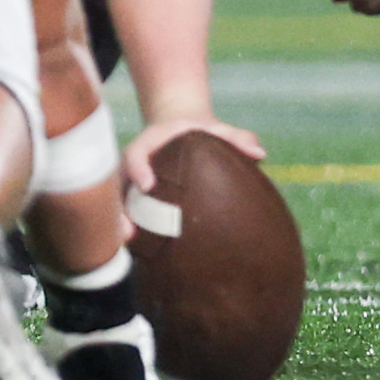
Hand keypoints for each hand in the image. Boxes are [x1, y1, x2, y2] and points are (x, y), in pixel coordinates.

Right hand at [122, 111, 261, 238]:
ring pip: (118, 204)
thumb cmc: (200, 132)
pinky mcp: (132, 198)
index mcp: (151, 142)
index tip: (148, 185)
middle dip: (121, 207)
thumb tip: (260, 155)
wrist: (180, 131)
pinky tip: (140, 250)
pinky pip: (127, 213)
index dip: (138, 168)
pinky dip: (130, 229)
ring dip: (121, 224)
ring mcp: (130, 182)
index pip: (136, 153)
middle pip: (119, 184)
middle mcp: (135, 164)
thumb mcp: (217, 129)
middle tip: (131, 229)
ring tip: (131, 244)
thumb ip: (237, 138)